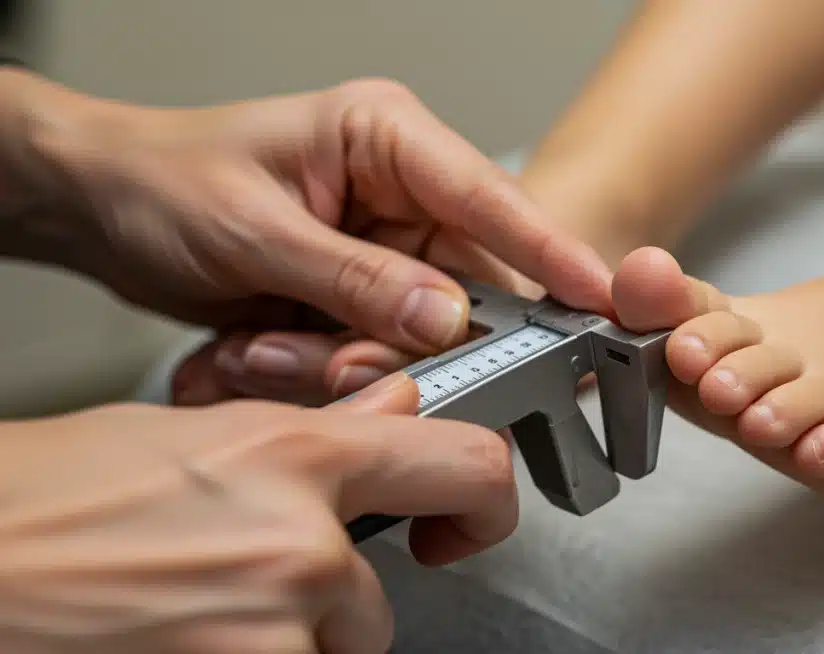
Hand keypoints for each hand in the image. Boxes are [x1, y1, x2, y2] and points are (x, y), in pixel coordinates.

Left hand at [0, 69, 612, 401]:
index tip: (598, 296)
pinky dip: (323, 366)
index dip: (549, 250)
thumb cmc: (165, 183)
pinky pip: (378, 351)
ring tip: (265, 343)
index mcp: (385, 139)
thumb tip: (448, 321)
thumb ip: (358, 278)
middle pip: (466, 284)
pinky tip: (257, 345)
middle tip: (340, 360)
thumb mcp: (256, 228)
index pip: (490, 196)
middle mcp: (400, 192)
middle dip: (411, 341)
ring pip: (420, 334)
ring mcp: (384, 249)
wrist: (101, 209)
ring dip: (347, 357)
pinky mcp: (361, 295)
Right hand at [0, 380, 516, 652]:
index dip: (483, 499)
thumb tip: (394, 409)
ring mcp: (275, 627)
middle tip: (262, 583)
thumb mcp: (191, 433)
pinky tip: (193, 638)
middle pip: (383, 594)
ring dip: (293, 643)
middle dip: (336, 597)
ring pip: (339, 651)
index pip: (465, 462)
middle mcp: (302, 542)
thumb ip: (313, 429)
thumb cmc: (49, 497)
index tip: (466, 521)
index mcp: (296, 455)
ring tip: (205, 611)